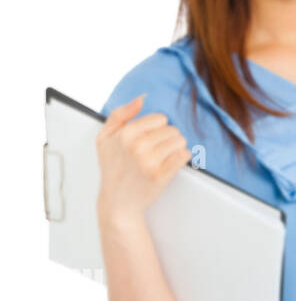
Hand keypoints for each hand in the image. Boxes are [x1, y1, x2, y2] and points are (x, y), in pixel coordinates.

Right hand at [95, 95, 191, 229]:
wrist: (118, 201)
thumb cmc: (113, 168)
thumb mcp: (105, 138)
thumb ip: (120, 114)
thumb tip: (142, 98)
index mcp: (124, 134)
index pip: (160, 119)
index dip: (157, 128)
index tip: (149, 139)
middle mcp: (137, 146)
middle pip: (173, 130)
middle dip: (168, 139)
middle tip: (156, 151)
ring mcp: (149, 161)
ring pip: (181, 141)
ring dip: (175, 149)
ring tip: (163, 158)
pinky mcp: (162, 175)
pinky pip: (185, 155)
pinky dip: (181, 159)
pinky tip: (169, 164)